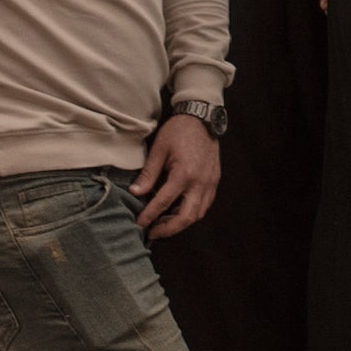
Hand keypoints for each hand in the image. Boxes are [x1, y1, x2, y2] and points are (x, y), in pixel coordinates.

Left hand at [132, 112, 220, 237]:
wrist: (202, 117)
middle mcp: (200, 182)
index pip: (164, 202)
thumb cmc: (179, 131)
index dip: (149, 216)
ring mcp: (210, 183)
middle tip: (152, 232)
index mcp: (184, 174)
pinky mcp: (214, 181)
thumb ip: (148, 173)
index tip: (139, 224)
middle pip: (186, 217)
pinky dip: (191, 213)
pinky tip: (178, 211)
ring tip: (163, 223)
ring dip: (180, 223)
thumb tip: (135, 192)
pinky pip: (205, 205)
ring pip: (198, 214)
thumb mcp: (159, 149)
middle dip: (168, 229)